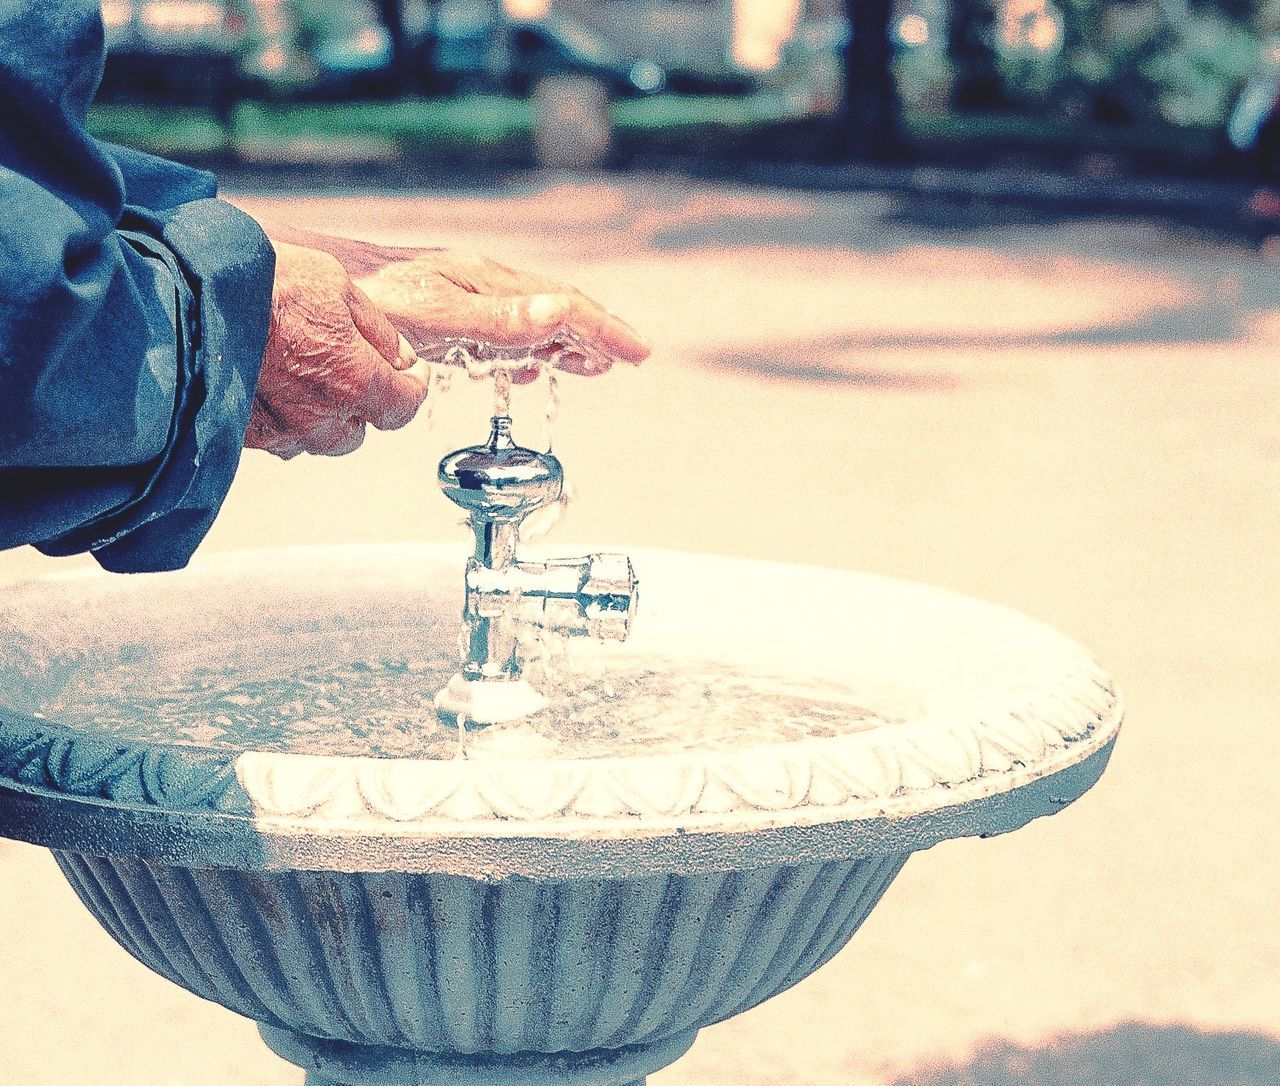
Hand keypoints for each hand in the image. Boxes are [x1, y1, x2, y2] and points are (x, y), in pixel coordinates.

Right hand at [246, 240, 428, 458]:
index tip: (411, 373)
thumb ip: (377, 330)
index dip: (413, 387)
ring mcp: (278, 430)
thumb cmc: (263, 281)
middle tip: (349, 370)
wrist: (188, 292)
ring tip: (305, 379)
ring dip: (318, 418)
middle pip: (356, 432)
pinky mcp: (242, 433)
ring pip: (314, 440)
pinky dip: (280, 419)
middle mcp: (318, 418)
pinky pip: (274, 438)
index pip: (404, 407)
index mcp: (354, 382)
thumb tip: (401, 357)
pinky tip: (271, 387)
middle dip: (360, 406)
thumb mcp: (338, 285)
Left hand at [265, 226, 649, 383]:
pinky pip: (499, 332)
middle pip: (553, 310)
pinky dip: (525, 350)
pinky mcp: (440, 313)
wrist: (311, 287)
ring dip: (563, 342)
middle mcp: (479, 286)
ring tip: (589, 364)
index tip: (638, 354)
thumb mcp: (438, 316)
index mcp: (487, 284)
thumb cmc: (368, 300)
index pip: (563, 307)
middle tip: (629, 357)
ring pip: (527, 320)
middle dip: (594, 333)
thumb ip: (499, 321)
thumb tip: (562, 314)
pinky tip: (524, 366)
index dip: (604, 331)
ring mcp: (460, 298)